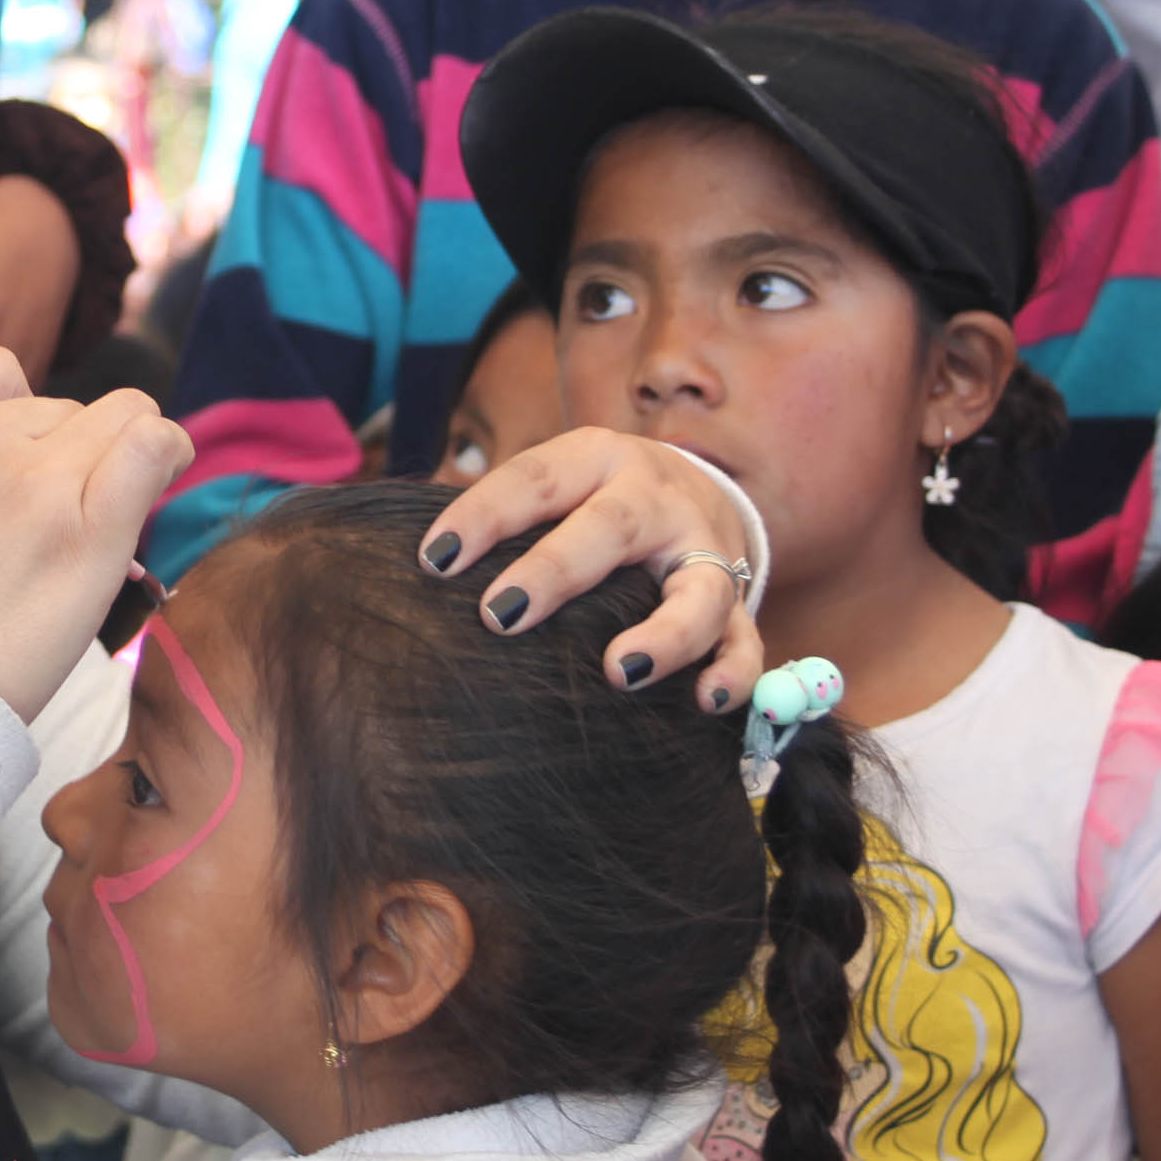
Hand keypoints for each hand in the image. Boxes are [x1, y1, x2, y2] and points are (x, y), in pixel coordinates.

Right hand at [0, 349, 187, 721]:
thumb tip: (36, 420)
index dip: (16, 419)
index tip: (7, 473)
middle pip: (60, 406)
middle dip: (58, 455)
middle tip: (28, 535)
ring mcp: (27, 478)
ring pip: (114, 421)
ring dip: (109, 465)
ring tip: (73, 532)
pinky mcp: (84, 529)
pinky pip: (152, 444)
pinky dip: (166, 452)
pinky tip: (163, 469)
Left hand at [418, 427, 764, 710]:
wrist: (701, 490)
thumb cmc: (594, 500)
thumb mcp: (556, 482)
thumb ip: (503, 516)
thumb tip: (416, 568)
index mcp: (596, 459)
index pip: (534, 480)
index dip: (483, 516)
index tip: (433, 561)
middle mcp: (655, 498)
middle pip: (610, 528)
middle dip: (554, 571)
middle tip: (499, 616)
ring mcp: (704, 550)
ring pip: (700, 592)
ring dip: (665, 634)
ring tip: (618, 672)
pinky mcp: (738, 601)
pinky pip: (744, 640)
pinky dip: (732, 673)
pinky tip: (704, 701)